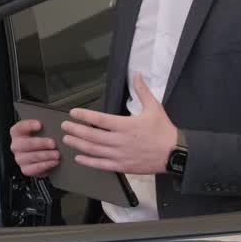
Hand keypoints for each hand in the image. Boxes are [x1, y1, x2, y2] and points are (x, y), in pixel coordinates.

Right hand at [10, 119, 58, 176]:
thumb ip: (45, 128)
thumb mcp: (42, 132)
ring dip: (45, 155)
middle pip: (25, 144)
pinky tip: (54, 162)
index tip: (40, 125)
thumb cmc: (43, 142)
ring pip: (31, 157)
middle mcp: (16, 146)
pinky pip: (34, 168)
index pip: (19, 128)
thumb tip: (56, 124)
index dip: (28, 125)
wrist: (43, 158)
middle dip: (41, 143)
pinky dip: (45, 165)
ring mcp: (20, 158)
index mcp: (18, 134)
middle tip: (53, 143)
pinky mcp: (25, 169)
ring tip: (57, 154)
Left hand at [61, 74, 177, 173]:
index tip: (73, 112)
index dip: (84, 116)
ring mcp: (120, 155)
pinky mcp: (122, 166)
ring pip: (93, 150)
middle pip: (92, 135)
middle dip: (75, 130)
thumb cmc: (164, 131)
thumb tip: (137, 75)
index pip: (100, 119)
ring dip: (78, 144)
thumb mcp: (154, 107)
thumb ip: (142, 91)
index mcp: (126, 125)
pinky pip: (101, 165)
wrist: (176, 153)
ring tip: (67, 139)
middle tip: (64, 126)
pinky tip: (79, 158)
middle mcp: (120, 141)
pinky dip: (88, 161)